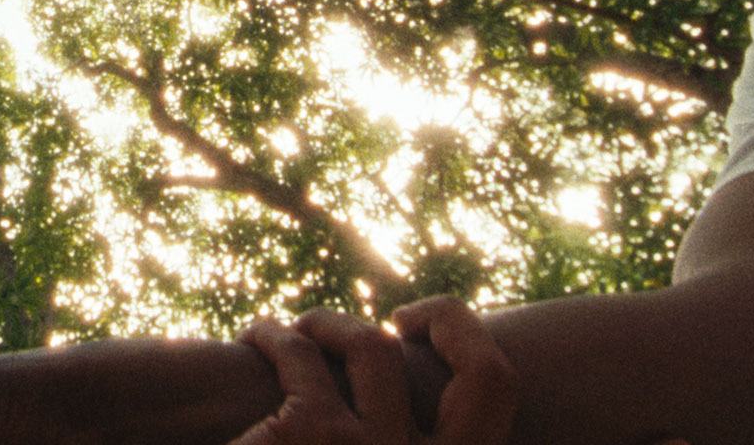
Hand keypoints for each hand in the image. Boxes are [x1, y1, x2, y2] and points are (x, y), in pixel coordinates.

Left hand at [235, 298, 516, 443]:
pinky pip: (296, 353)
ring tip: (290, 334)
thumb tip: (415, 383)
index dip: (469, 342)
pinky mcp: (312, 435)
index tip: (418, 333)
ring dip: (328, 326)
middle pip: (471, 364)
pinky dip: (270, 336)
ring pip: (372, 345)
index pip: (499, 388)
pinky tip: (254, 339)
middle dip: (444, 321)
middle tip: (396, 319)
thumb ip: (404, 426)